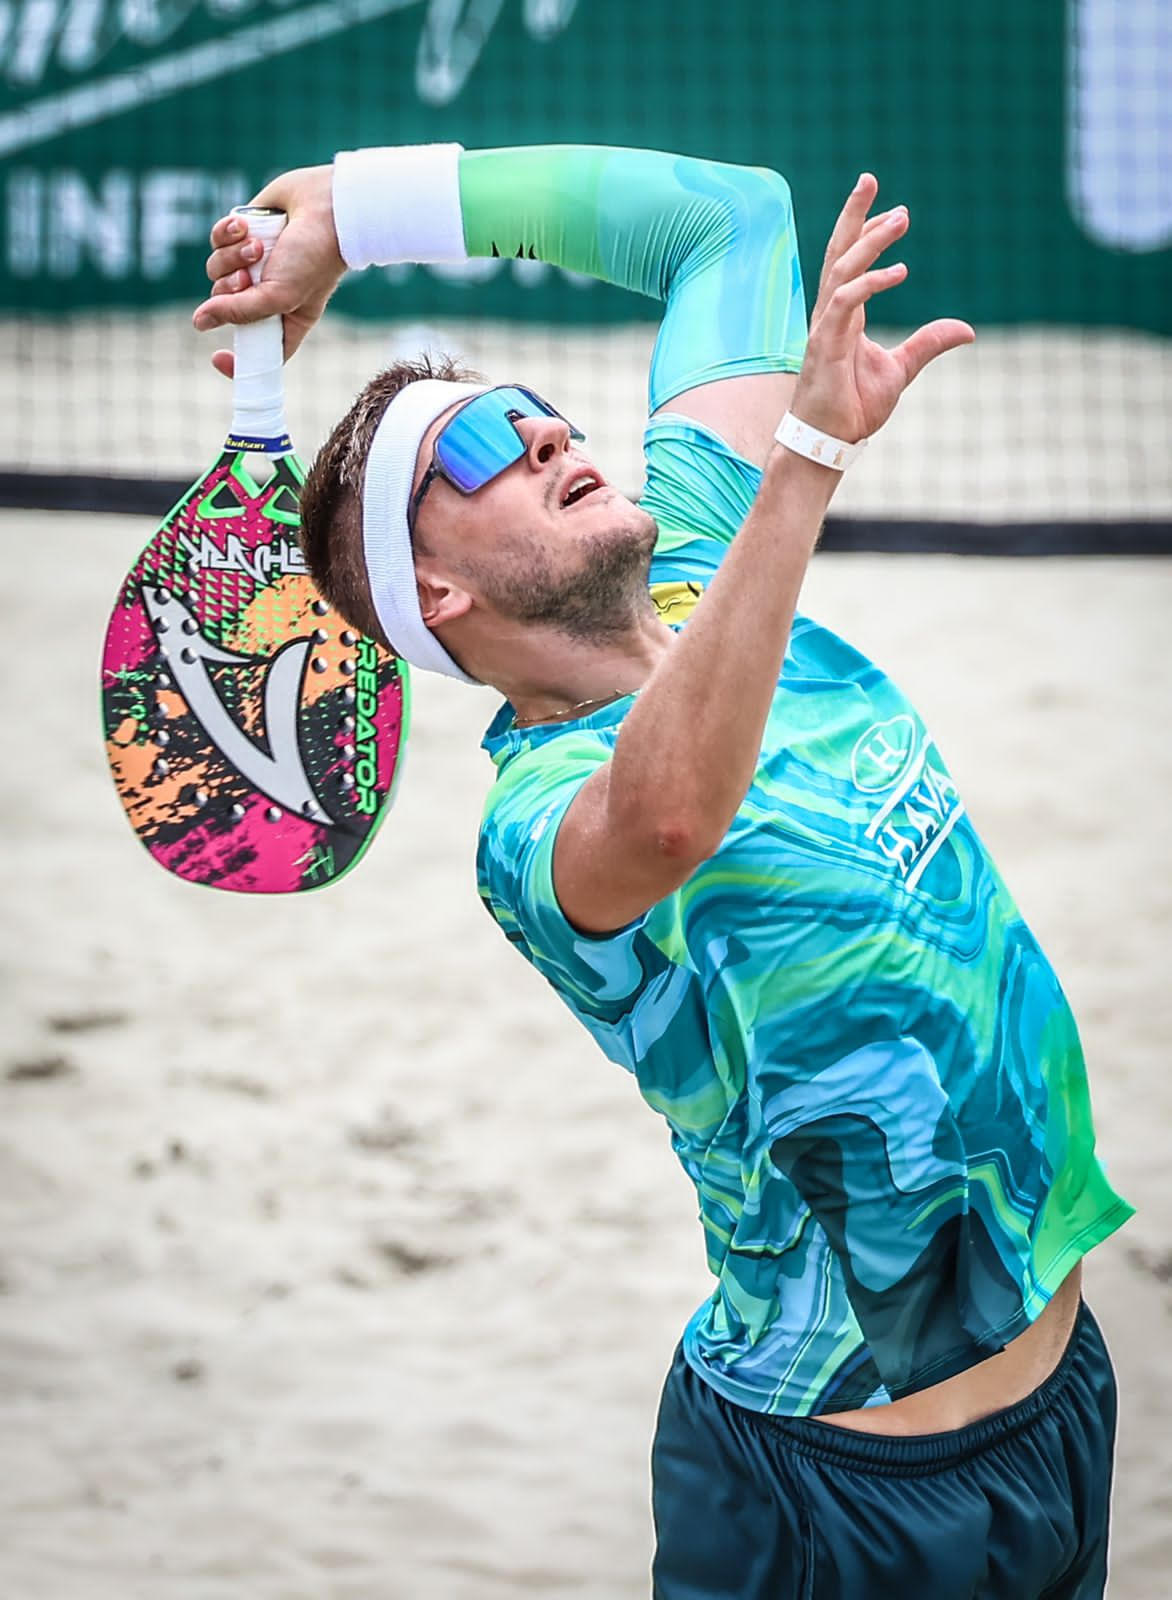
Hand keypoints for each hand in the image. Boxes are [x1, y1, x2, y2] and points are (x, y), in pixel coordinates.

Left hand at [191, 164, 345, 375]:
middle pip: (224, 304)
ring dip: (231, 256)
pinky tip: (245, 225)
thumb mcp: (279, 295)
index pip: (254, 349)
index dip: (235, 359)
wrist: (324, 205)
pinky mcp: (242, 233)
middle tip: (249, 276)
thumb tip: (199, 322)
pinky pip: (216, 240)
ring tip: (257, 245)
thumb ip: (238, 311)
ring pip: (216, 269)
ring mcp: (252, 263)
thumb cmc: (313, 257)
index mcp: (283, 319)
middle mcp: (266, 293)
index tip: (216, 356)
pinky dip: (226, 232)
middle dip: (230, 288)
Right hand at [789, 174, 974, 443]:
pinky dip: (870, 283)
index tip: (893, 209)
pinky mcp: (824, 345)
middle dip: (853, 215)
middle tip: (870, 178)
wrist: (828, 442)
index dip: (866, 231)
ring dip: (868, 240)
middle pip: (837, 252)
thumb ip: (928, 343)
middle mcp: (831, 314)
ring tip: (899, 218)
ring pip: (841, 269)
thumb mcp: (901, 370)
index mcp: (845, 316)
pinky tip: (899, 271)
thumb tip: (966, 328)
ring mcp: (825, 327)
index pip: (850, 262)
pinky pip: (845, 302)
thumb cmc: (853, 409)